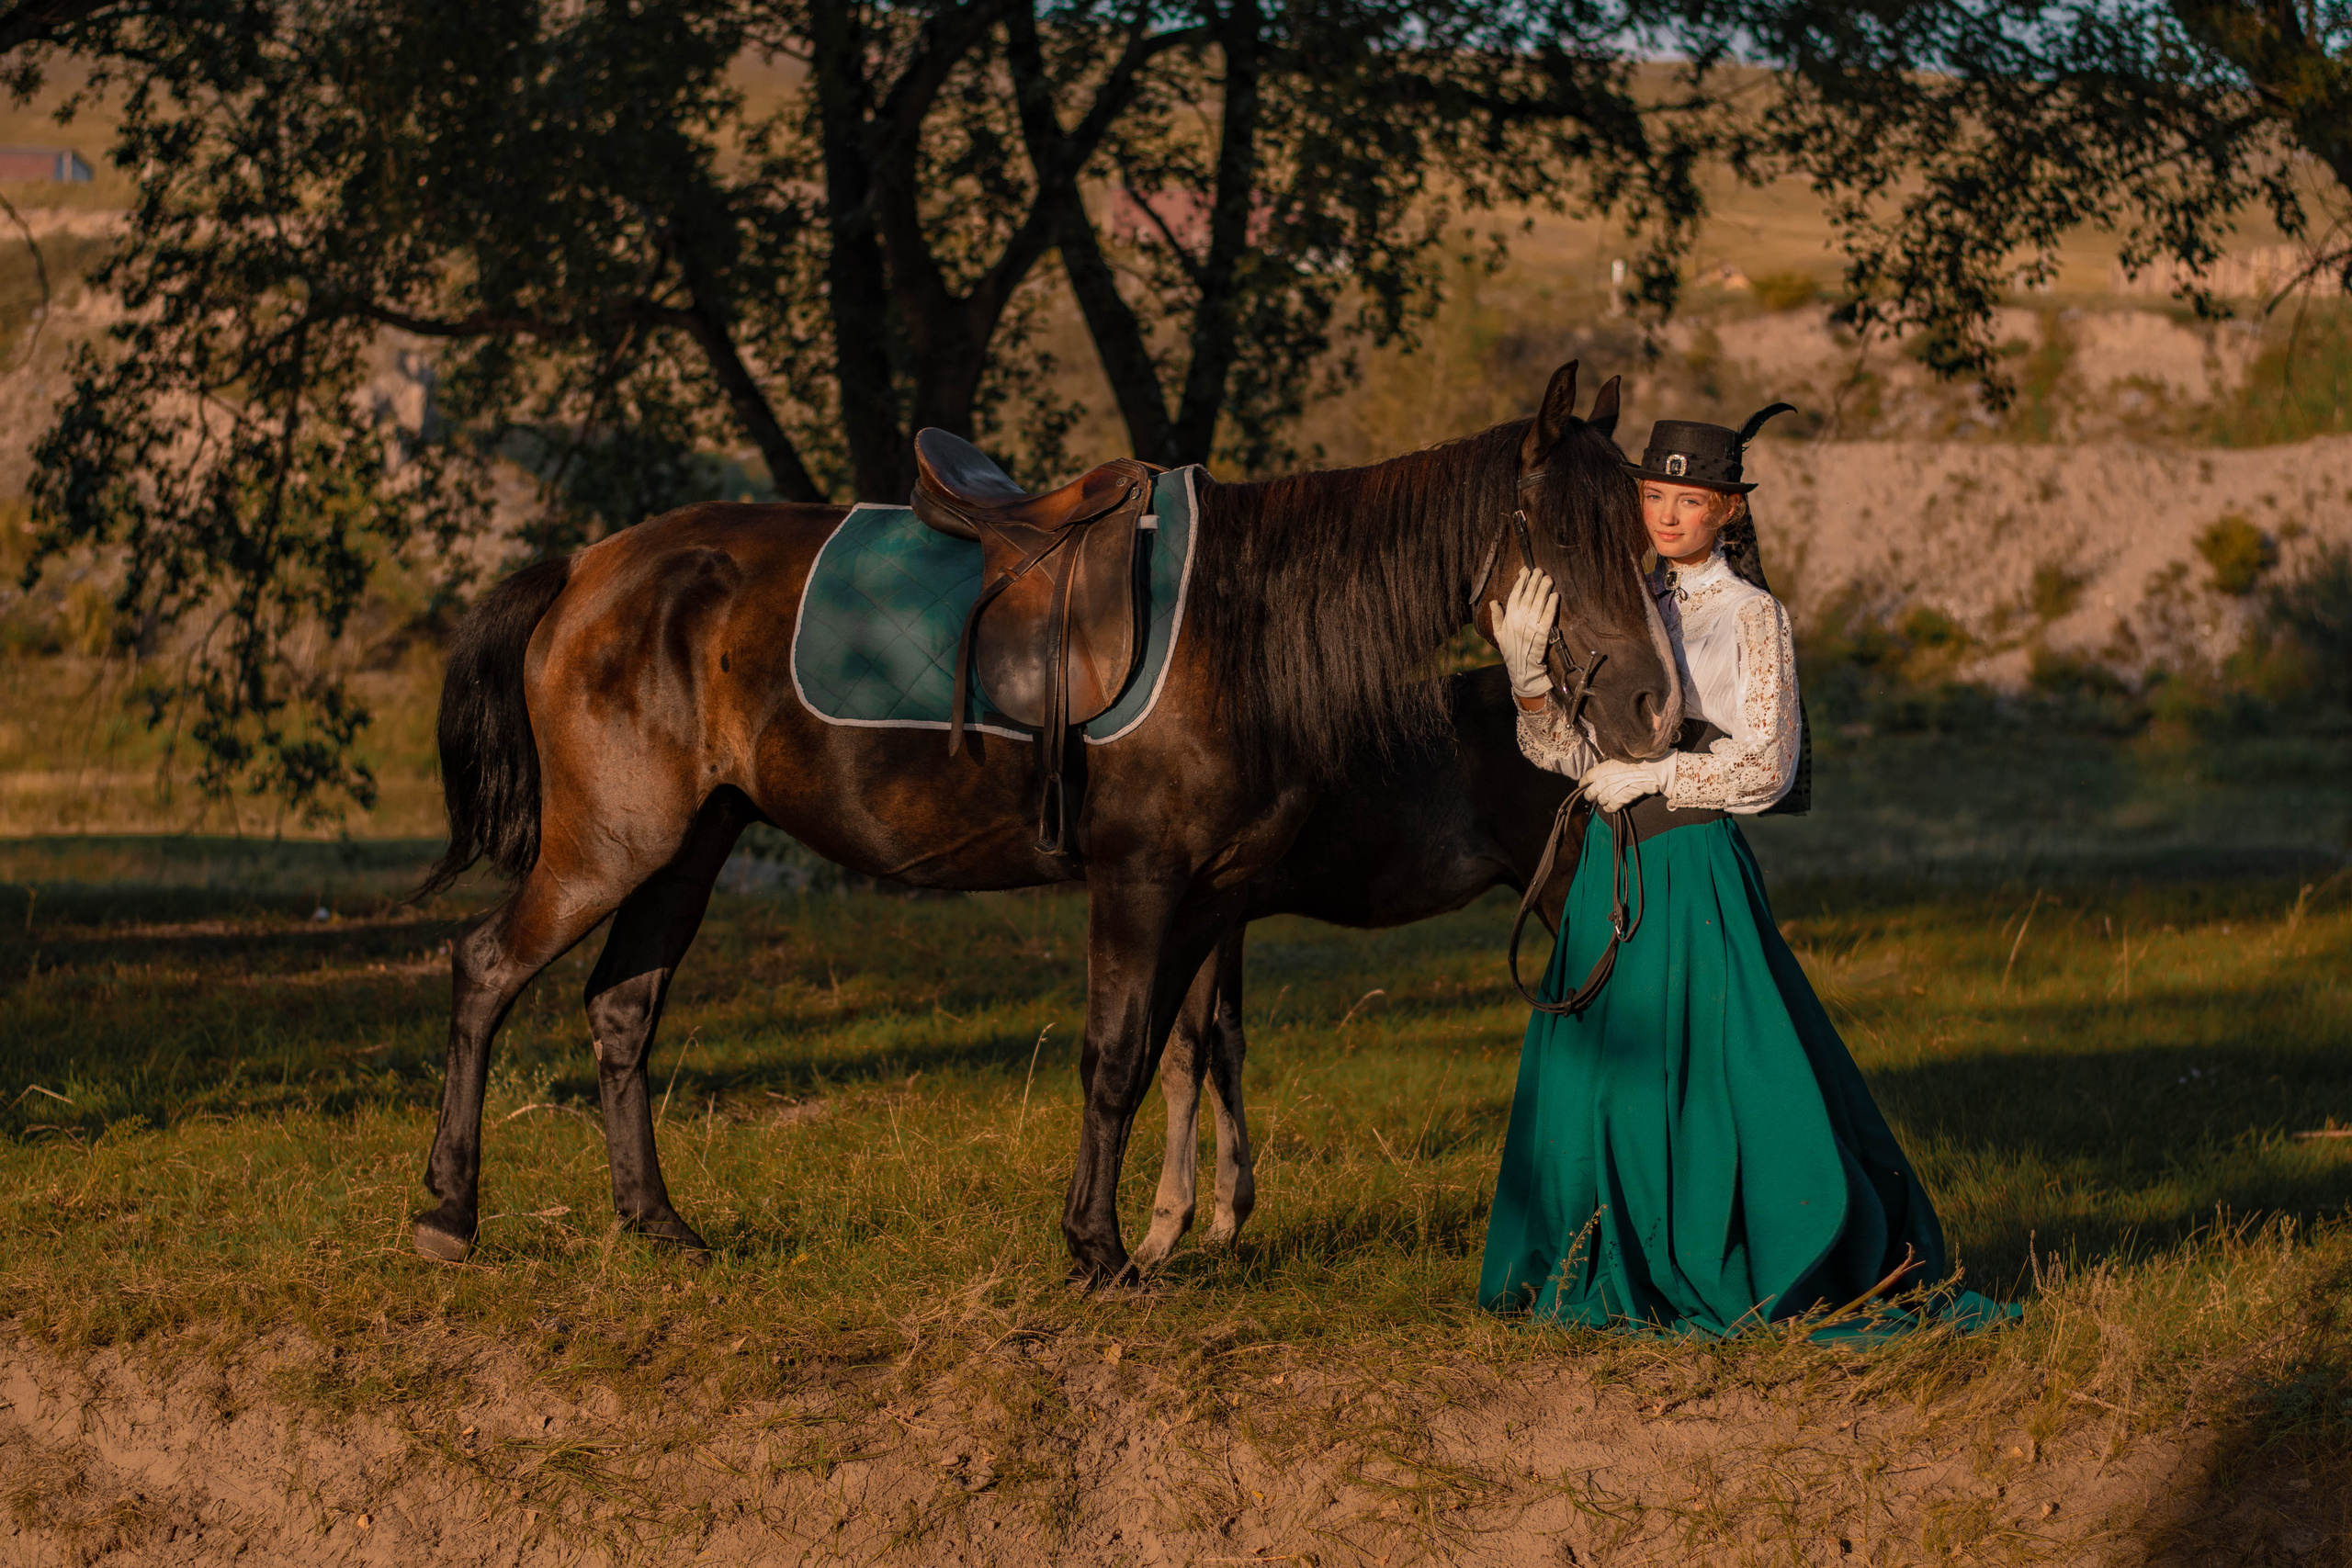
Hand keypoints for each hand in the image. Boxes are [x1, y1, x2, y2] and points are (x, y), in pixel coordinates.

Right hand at [1496, 566, 1558, 700]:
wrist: (1521, 668)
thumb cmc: (1510, 650)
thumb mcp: (1499, 633)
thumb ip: (1496, 617)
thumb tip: (1493, 602)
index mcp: (1509, 618)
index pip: (1515, 595)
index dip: (1521, 582)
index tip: (1526, 571)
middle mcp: (1520, 620)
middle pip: (1528, 596)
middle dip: (1534, 581)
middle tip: (1540, 570)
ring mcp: (1531, 626)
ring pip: (1538, 603)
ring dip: (1544, 589)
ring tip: (1548, 578)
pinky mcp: (1543, 634)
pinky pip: (1548, 617)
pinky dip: (1551, 606)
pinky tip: (1555, 596)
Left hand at [1580, 757, 1674, 811]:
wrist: (1648, 771)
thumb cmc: (1636, 762)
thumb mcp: (1617, 760)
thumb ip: (1606, 768)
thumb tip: (1603, 773)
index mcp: (1600, 770)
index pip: (1585, 779)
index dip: (1584, 783)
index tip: (1584, 785)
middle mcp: (1601, 782)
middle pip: (1589, 793)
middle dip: (1591, 794)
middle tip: (1594, 794)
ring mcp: (1608, 793)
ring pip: (1599, 801)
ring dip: (1603, 799)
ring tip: (1610, 796)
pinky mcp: (1617, 802)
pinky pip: (1609, 808)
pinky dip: (1611, 807)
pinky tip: (1614, 803)